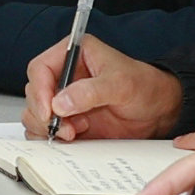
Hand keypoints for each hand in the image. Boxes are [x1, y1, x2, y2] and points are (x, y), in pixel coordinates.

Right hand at [24, 37, 182, 140]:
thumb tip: (61, 102)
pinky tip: (74, 138)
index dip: (39, 90)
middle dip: (44, 114)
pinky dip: (53, 138)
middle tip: (64, 127)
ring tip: (74, 132)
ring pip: (35, 114)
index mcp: (73, 55)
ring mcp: (64, 101)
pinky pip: (46, 131)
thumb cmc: (145, 87)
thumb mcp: (121, 84)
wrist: (160, 111)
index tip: (49, 110)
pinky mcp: (68, 121)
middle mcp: (64, 77)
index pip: (39, 69)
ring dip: (48, 128)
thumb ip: (90, 91)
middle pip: (33, 94)